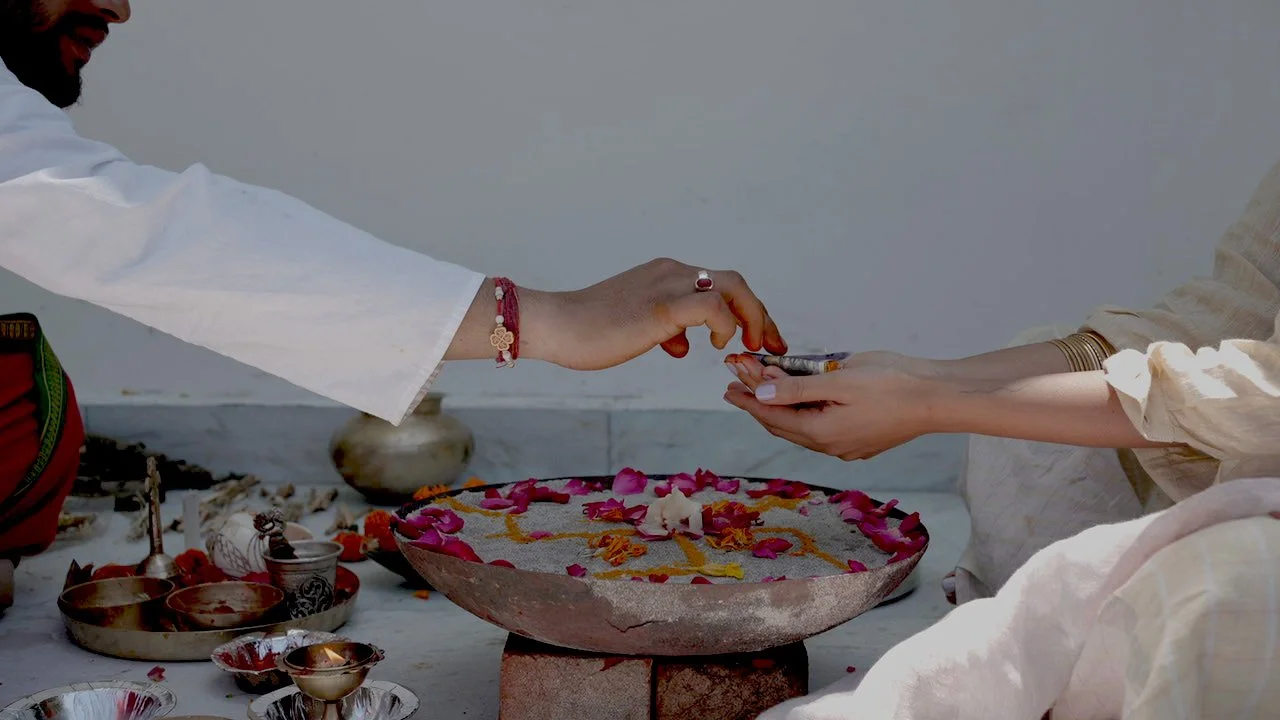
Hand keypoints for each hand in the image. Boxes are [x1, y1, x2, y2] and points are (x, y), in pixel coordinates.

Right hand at [533, 258, 787, 370]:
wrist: (557, 324)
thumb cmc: (589, 330)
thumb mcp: (636, 328)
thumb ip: (664, 330)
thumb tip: (681, 345)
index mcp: (667, 275)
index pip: (721, 285)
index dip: (748, 312)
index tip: (760, 340)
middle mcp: (673, 272)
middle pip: (737, 283)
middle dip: (762, 316)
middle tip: (771, 346)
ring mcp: (668, 286)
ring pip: (733, 288)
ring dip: (752, 320)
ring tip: (748, 347)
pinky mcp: (662, 307)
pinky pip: (713, 307)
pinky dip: (725, 326)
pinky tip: (714, 345)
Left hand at [722, 353, 938, 459]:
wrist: (939, 400)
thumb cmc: (894, 384)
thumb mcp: (839, 379)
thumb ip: (798, 388)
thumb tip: (761, 393)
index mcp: (821, 432)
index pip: (772, 416)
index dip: (747, 399)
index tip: (728, 386)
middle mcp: (831, 446)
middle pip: (783, 425)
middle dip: (759, 404)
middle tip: (737, 386)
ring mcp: (847, 447)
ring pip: (801, 429)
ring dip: (781, 409)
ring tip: (764, 391)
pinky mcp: (861, 441)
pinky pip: (820, 429)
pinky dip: (804, 413)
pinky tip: (801, 402)